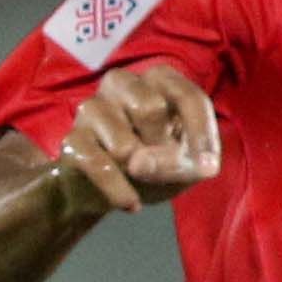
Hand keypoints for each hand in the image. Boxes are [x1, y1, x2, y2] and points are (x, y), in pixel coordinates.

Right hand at [52, 61, 220, 215]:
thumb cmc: (154, 164)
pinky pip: (99, 166)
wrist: (105, 189)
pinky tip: (129, 203)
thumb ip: (182, 161)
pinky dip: (118, 191)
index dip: (201, 134)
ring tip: (139, 177)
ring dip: (138, 171)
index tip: (208, 168)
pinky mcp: (73, 139)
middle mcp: (121, 82)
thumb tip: (139, 162)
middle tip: (161, 165)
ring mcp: (92, 108)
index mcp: (157, 79)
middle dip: (163, 148)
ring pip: (123, 143)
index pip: (187, 96)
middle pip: (150, 109)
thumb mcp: (185, 165)